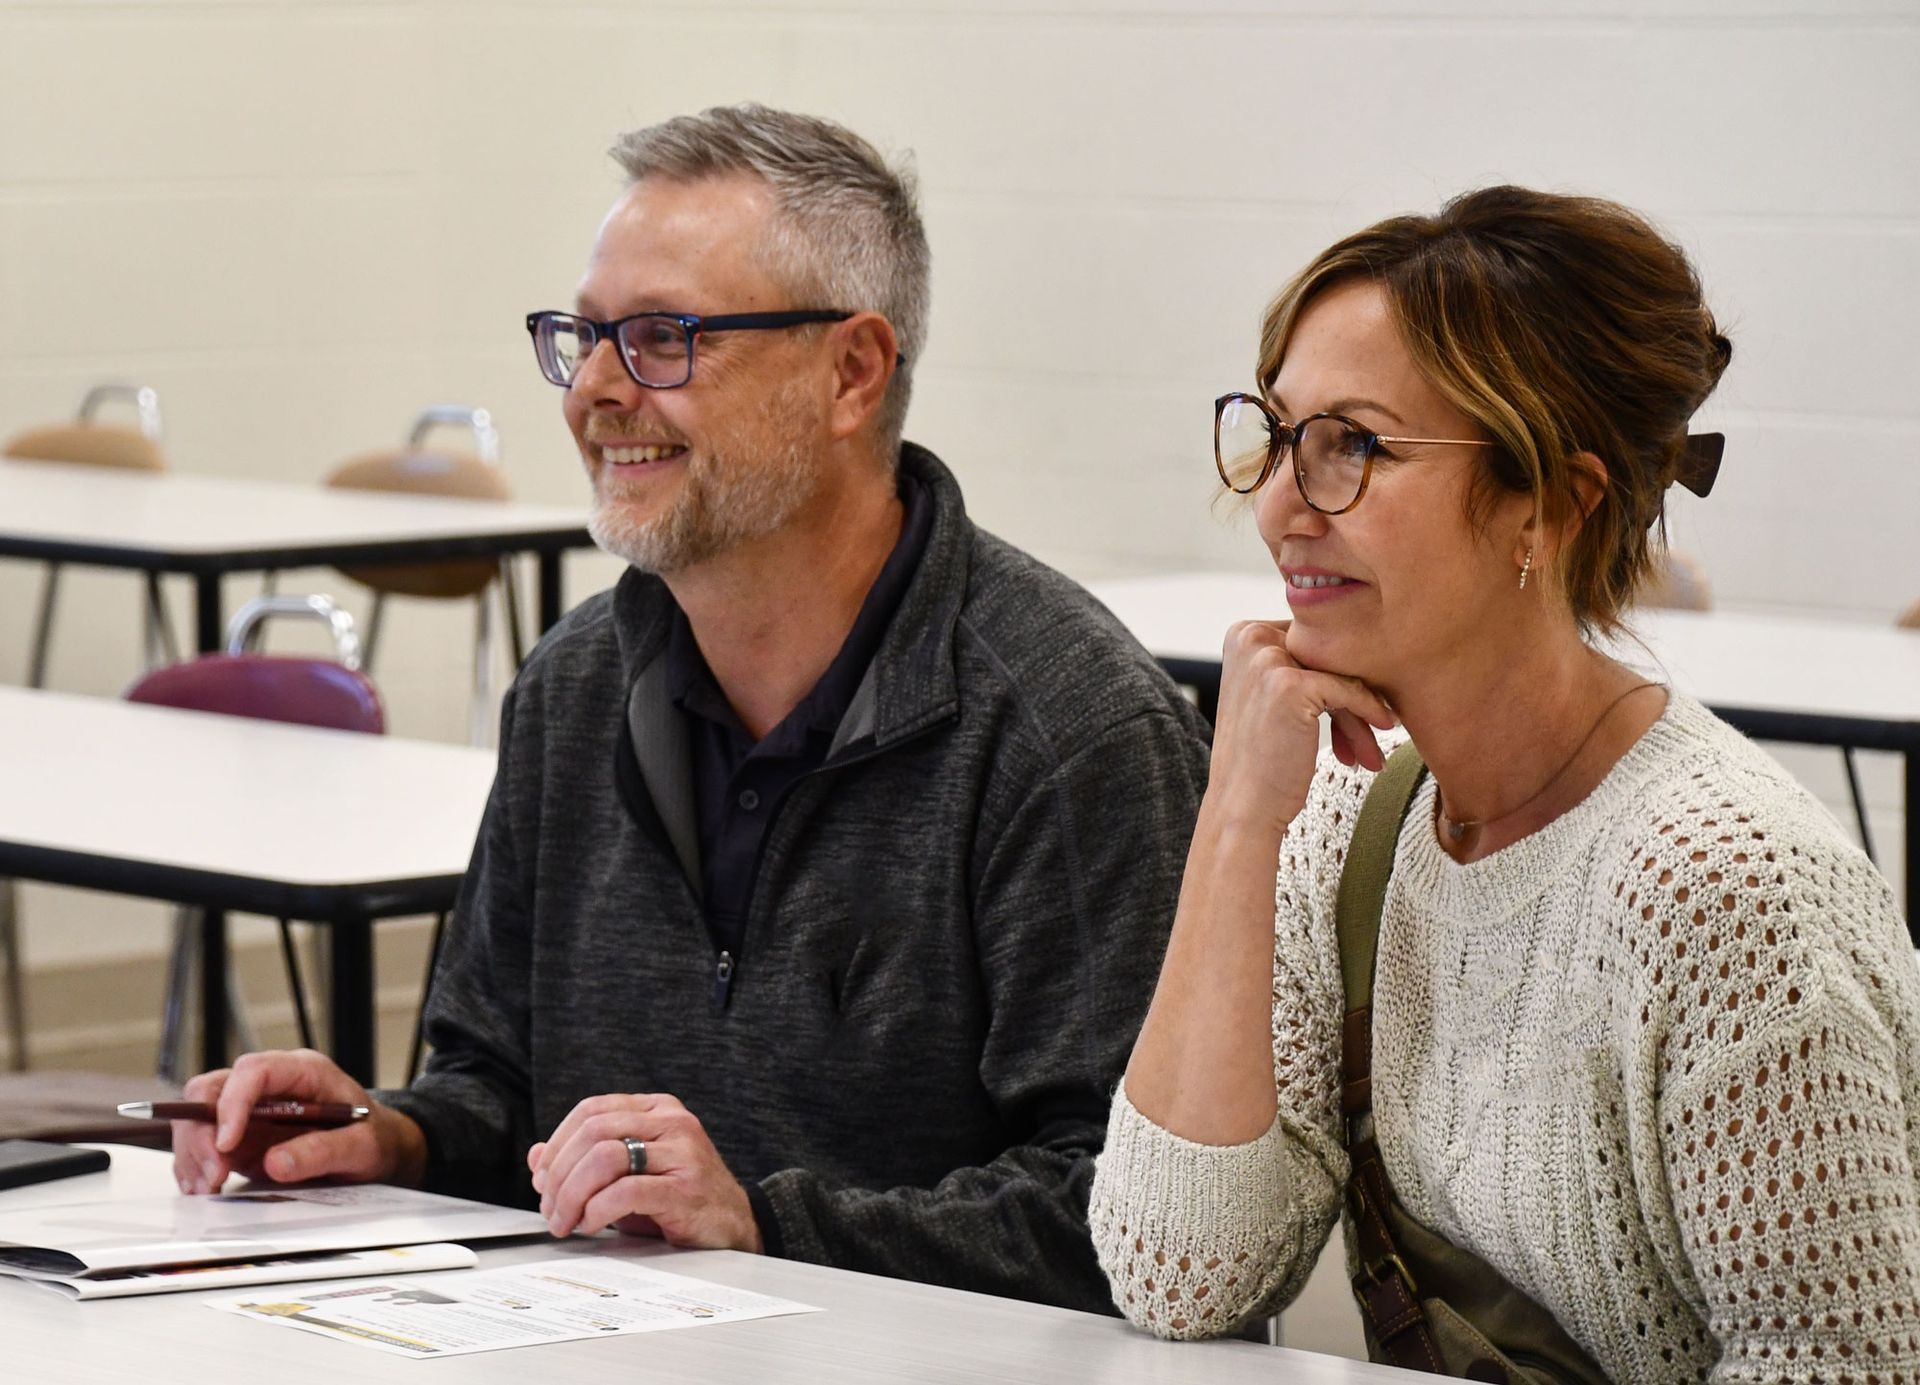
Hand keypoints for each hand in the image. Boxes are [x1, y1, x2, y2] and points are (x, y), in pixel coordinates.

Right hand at [170, 1048, 425, 1193]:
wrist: (378, 1147)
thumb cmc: (372, 1137)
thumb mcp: (362, 1146)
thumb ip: (324, 1151)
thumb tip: (276, 1163)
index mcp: (304, 1071)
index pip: (254, 1071)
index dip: (232, 1103)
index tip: (226, 1143)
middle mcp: (270, 1084)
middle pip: (212, 1090)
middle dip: (203, 1134)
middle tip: (213, 1176)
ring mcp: (250, 1108)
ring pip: (198, 1116)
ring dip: (194, 1153)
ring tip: (208, 1188)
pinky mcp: (239, 1135)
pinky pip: (202, 1142)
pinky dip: (195, 1165)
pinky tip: (204, 1187)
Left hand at [527, 1093, 762, 1252]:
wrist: (734, 1228)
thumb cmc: (678, 1200)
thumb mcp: (628, 1174)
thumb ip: (584, 1161)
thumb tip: (535, 1156)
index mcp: (657, 1109)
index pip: (592, 1110)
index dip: (557, 1144)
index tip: (541, 1179)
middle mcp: (672, 1122)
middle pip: (594, 1131)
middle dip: (559, 1174)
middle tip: (549, 1208)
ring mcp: (683, 1152)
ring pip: (605, 1157)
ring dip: (572, 1194)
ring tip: (566, 1221)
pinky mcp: (686, 1189)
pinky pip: (626, 1191)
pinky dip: (597, 1210)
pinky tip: (591, 1224)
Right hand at [1205, 619, 1396, 838]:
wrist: (1244, 808)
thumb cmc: (1263, 760)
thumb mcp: (1270, 696)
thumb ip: (1299, 663)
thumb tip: (1364, 646)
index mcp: (1242, 633)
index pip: (1311, 638)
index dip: (1337, 672)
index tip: (1359, 706)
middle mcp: (1249, 637)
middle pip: (1327, 654)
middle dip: (1353, 694)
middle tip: (1373, 729)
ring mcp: (1266, 659)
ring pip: (1340, 672)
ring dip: (1362, 712)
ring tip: (1370, 749)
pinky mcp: (1288, 684)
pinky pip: (1348, 690)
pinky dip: (1368, 713)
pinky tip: (1379, 736)